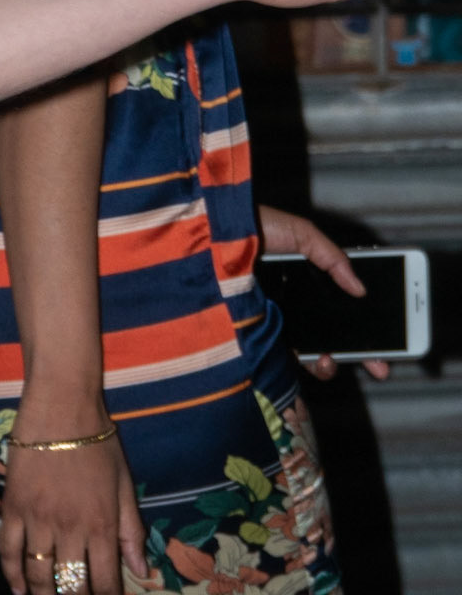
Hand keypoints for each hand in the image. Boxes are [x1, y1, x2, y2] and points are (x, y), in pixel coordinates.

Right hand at [0, 402, 145, 594]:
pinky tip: (20, 590)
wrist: (61, 409)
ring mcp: (39, 519)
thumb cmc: (98, 444)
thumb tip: (142, 572)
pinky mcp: (14, 507)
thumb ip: (132, 531)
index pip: (108, 583)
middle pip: (74, 586)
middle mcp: (71, 530)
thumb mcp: (125, 486)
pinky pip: (10, 550)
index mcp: (103, 526)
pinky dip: (13, 574)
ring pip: (41, 575)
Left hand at [259, 204, 390, 382]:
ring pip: (303, 355)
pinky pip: (275, 359)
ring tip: (330, 360)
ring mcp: (268, 323)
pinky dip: (293, 368)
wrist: (210, 233)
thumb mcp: (301, 234)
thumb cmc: (251, 226)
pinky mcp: (249, 334)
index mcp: (299, 286)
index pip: (335, 316)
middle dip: (354, 357)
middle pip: (325, 339)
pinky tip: (308, 362)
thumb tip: (360, 289)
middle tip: (379, 368)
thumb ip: (332, 258)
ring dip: (325, 365)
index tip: (385, 349)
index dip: (361, 335)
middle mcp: (286, 307)